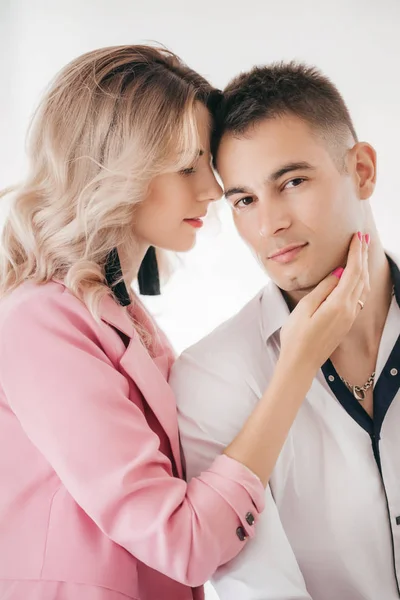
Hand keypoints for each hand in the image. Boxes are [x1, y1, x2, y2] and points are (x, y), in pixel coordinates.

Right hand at [280, 232, 368, 371]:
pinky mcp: (346, 323)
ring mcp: (349, 317)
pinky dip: (361, 281)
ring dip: (363, 268)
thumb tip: (339, 272)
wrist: (301, 363)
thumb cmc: (297, 336)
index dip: (355, 253)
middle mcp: (349, 310)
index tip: (356, 237)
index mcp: (338, 304)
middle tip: (361, 238)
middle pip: (361, 277)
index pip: (352, 272)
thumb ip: (324, 288)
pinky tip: (357, 277)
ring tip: (361, 253)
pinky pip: (359, 296)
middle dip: (362, 256)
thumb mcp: (305, 308)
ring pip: (363, 287)